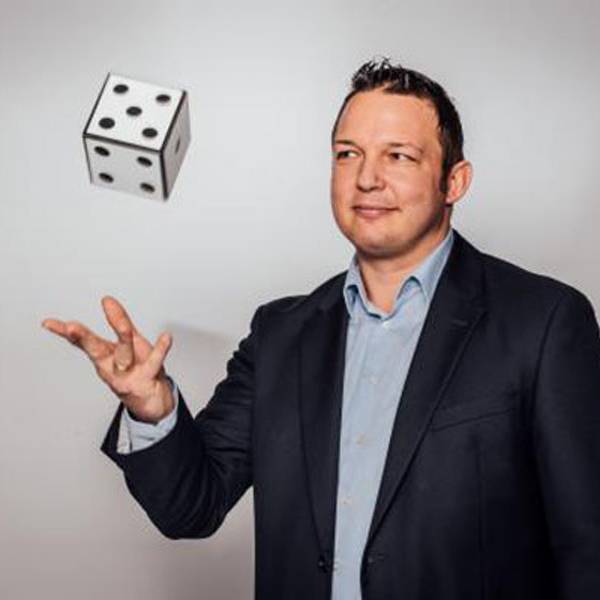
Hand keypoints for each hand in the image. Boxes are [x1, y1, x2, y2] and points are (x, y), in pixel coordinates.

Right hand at [41, 296, 174, 422]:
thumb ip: (119, 321)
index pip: (82, 341)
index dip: (65, 332)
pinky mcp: (144, 382)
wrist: (154, 401)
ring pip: (123, 355)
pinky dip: (160, 350)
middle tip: (71, 327)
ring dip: (123, 339)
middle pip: (95, 350)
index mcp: (104, 356)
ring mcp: (126, 376)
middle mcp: (111, 367)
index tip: (49, 323)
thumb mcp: (128, 343)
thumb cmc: (138, 369)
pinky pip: (153, 363)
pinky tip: (166, 337)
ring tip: (125, 325)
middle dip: (83, 338)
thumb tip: (107, 299)